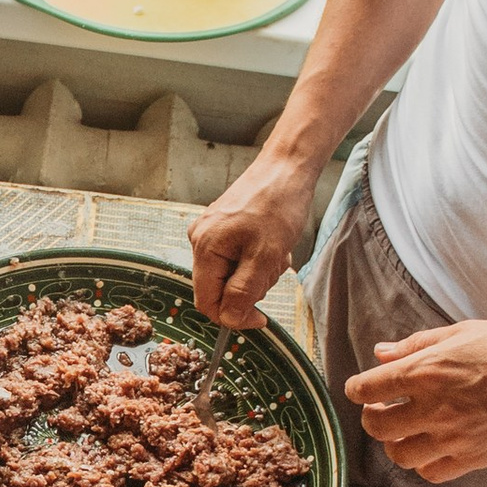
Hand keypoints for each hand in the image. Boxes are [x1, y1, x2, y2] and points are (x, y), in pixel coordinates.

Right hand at [189, 149, 317, 327]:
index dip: (233, 316)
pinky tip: (272, 243)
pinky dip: (257, 258)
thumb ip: (244, 292)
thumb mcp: (266, 256)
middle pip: (220, 289)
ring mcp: (210, 232)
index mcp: (204, 247)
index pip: (207, 302)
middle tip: (274, 266)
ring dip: (258, 272)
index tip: (262, 318)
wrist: (287, 166)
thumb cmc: (278, 204)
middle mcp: (200, 240)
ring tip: (276, 250)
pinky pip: (236, 258)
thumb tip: (230, 320)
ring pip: (231, 274)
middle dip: (250, 287)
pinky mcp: (223, 227)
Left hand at [354, 319, 486, 481]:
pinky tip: (434, 448)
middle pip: (376, 427)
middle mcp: (431, 408)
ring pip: (400, 456)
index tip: (363, 389)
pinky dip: (425, 464)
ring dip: (397, 444)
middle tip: (384, 410)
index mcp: (424, 371)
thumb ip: (418, 344)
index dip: (358, 389)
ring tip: (408, 431)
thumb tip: (382, 352)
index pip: (366, 388)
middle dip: (373, 418)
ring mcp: (452, 438)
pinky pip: (432, 473)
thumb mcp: (464, 332)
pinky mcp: (473, 459)